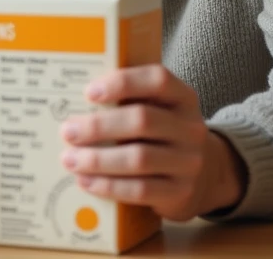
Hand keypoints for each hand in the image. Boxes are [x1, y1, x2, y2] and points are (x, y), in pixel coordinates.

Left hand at [58, 65, 246, 220]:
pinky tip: (86, 181)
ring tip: (70, 159)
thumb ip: (130, 102)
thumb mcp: (160, 111)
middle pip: (143, 120)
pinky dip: (108, 185)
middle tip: (68, 131)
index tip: (89, 92)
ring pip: (139, 158)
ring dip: (98, 159)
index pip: (158, 80)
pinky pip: (140, 190)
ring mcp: (188, 162)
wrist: (204, 175)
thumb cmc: (164, 135)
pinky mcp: (180, 192)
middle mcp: (191, 128)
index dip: (123, 83)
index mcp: (183, 98)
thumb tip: (76, 103)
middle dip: (99, 126)